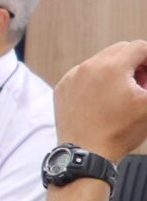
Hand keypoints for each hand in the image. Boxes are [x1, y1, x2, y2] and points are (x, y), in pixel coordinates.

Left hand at [54, 41, 146, 159]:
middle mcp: (87, 66)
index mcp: (111, 66)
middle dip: (135, 63)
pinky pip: (84, 75)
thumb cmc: (120, 131)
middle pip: (119, 50)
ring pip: (101, 62)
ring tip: (123, 95)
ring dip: (116, 72)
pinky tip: (104, 101)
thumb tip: (145, 80)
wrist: (87, 154)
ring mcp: (71, 77)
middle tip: (142, 85)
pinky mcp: (62, 89)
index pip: (139, 47)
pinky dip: (97, 81)